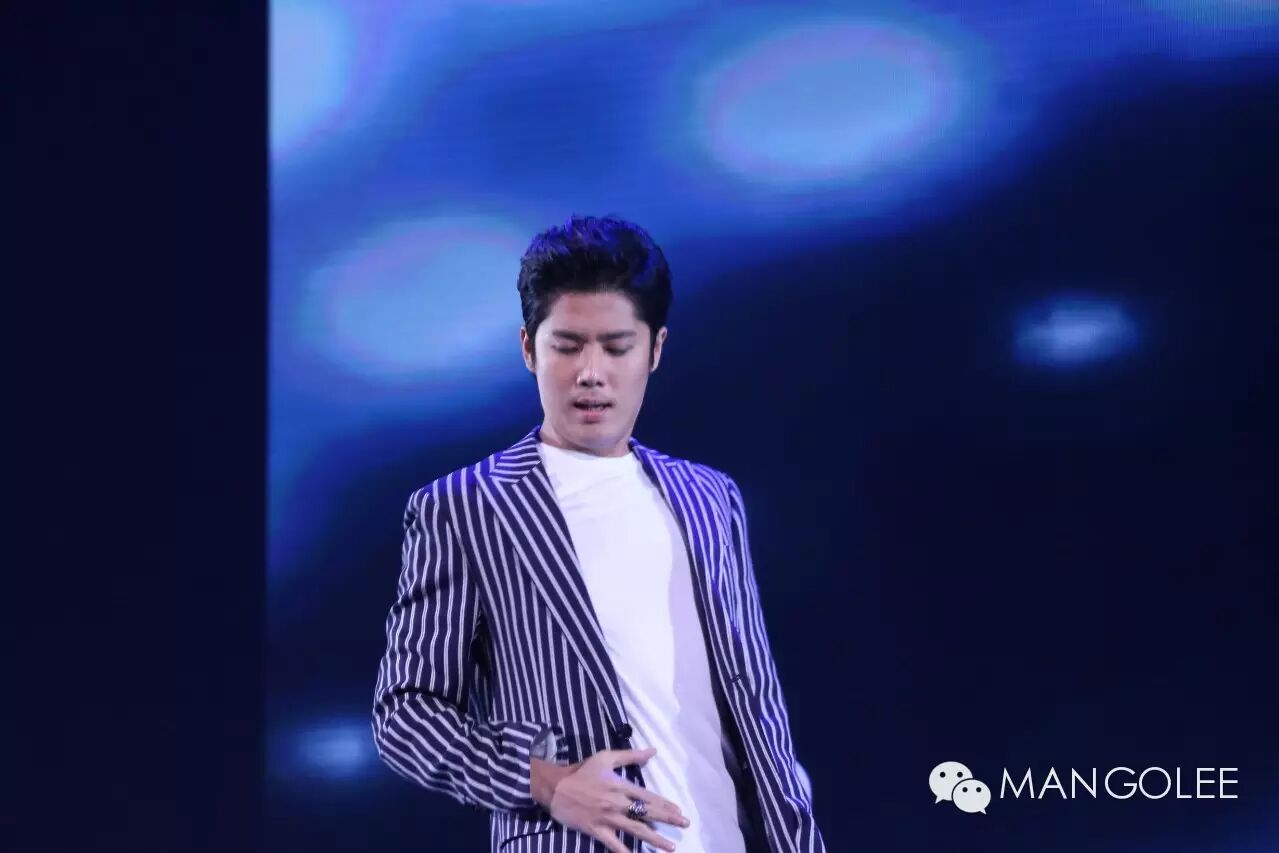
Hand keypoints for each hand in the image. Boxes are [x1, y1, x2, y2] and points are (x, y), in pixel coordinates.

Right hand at [540, 746, 690, 852]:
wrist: (556, 786)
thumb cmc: (582, 770)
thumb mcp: (606, 758)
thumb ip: (631, 756)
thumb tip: (653, 751)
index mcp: (621, 786)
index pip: (649, 797)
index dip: (665, 804)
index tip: (679, 810)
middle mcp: (618, 803)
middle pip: (647, 813)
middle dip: (668, 819)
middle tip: (685, 824)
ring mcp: (608, 818)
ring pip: (636, 830)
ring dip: (655, 839)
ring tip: (671, 846)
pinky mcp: (596, 830)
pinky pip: (614, 844)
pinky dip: (625, 852)